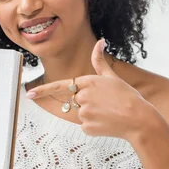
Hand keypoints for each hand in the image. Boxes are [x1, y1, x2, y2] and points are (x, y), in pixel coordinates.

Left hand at [26, 39, 154, 141]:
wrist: (139, 119)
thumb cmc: (128, 97)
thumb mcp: (113, 77)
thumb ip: (99, 61)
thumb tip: (99, 41)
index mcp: (87, 81)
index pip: (60, 86)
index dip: (43, 90)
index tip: (29, 94)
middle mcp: (83, 96)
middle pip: (76, 101)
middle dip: (88, 103)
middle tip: (106, 104)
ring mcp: (84, 112)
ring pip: (81, 114)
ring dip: (92, 114)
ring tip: (109, 113)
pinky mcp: (87, 127)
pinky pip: (86, 126)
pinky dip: (95, 126)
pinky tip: (108, 123)